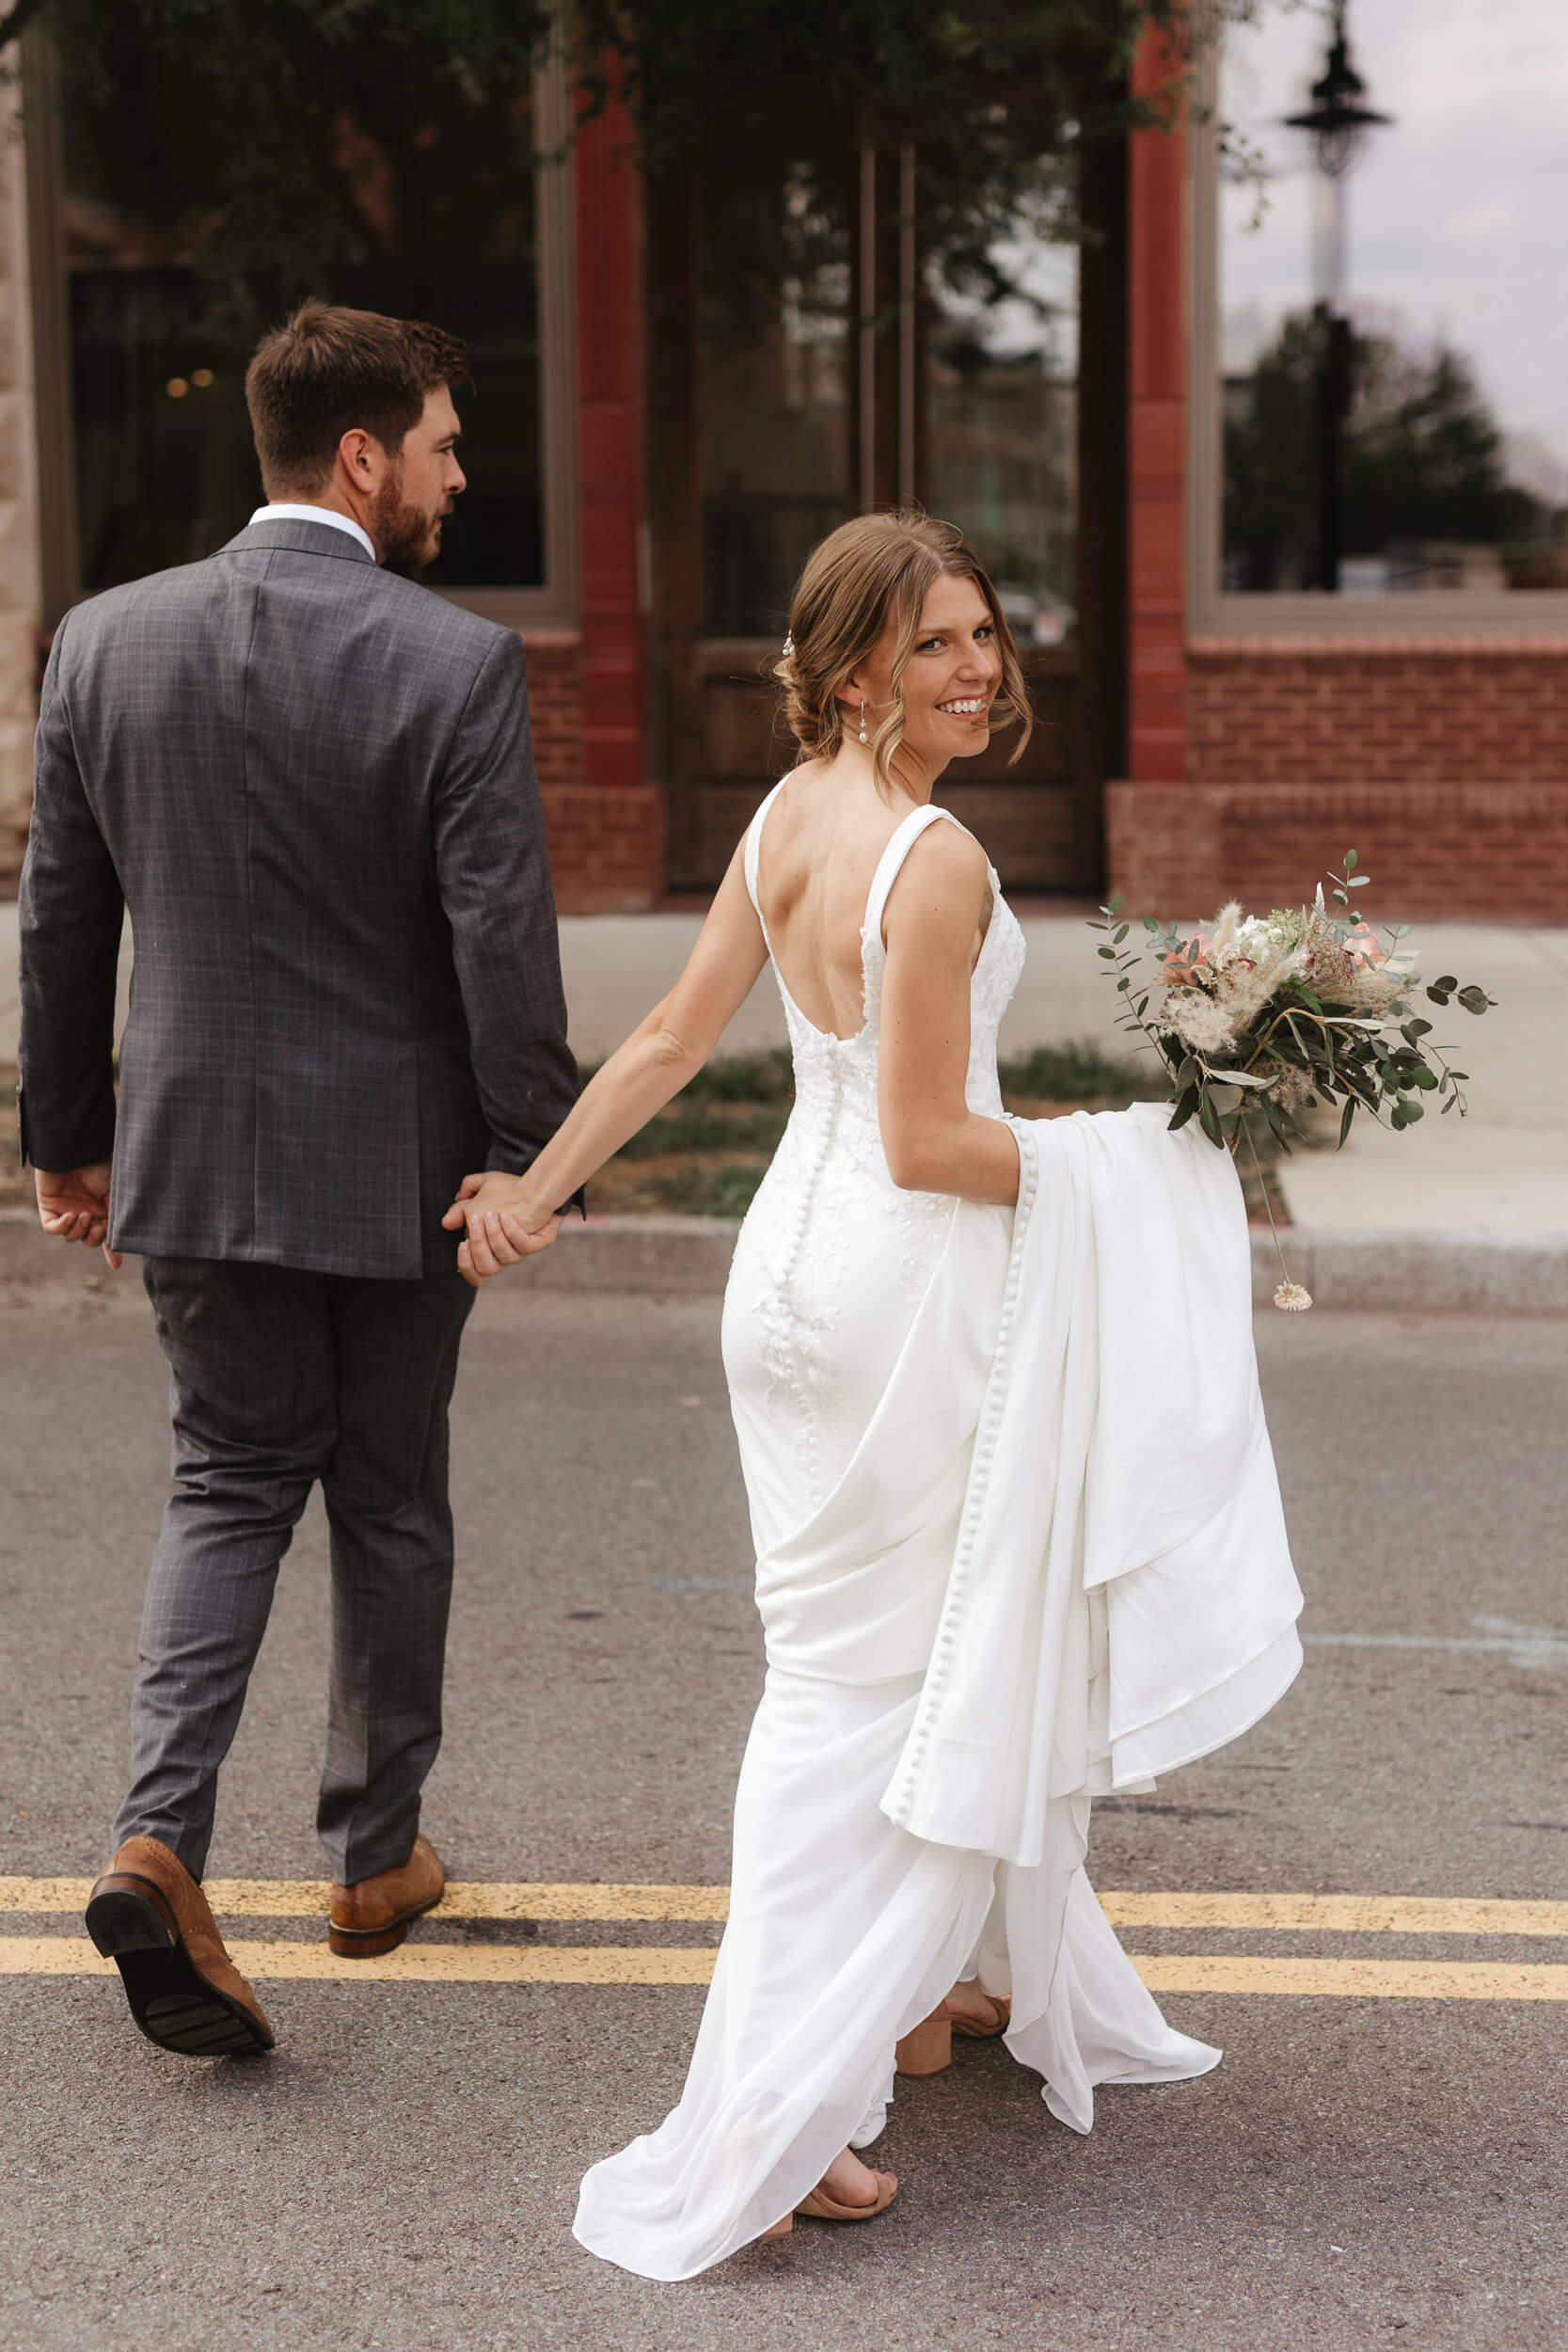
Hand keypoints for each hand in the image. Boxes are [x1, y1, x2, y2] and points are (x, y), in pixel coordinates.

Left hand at [35, 1162, 122, 1268]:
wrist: (76, 1150)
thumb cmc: (99, 1167)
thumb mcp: (115, 1194)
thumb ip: (117, 1217)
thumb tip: (123, 1243)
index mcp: (102, 1209)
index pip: (105, 1236)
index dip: (110, 1251)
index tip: (116, 1265)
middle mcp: (84, 1212)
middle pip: (87, 1240)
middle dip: (94, 1238)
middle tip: (98, 1226)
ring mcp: (66, 1210)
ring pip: (70, 1236)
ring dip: (79, 1230)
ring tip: (84, 1215)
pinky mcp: (48, 1207)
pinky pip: (53, 1228)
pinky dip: (63, 1226)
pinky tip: (71, 1215)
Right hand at [442, 1171, 561, 1287]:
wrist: (538, 1185)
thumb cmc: (508, 1192)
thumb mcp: (480, 1193)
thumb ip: (461, 1207)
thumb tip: (447, 1222)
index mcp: (489, 1250)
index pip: (475, 1274)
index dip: (465, 1264)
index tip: (461, 1244)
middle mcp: (505, 1255)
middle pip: (486, 1268)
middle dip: (478, 1245)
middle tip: (476, 1221)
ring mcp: (522, 1250)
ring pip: (505, 1258)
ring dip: (495, 1235)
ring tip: (492, 1214)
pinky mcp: (539, 1242)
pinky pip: (524, 1247)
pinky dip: (513, 1233)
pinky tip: (507, 1217)